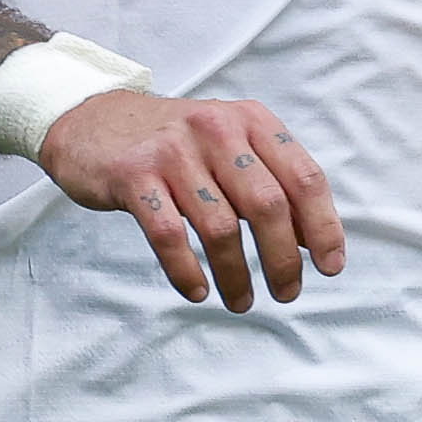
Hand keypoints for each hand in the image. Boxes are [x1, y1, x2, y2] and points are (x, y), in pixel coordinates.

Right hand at [41, 91, 342, 309]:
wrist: (92, 120)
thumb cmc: (175, 144)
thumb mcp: (229, 145)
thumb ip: (270, 183)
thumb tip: (313, 242)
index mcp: (251, 120)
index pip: (304, 177)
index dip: (323, 227)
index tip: (330, 267)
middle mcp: (217, 128)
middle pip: (267, 206)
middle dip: (283, 259)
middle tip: (286, 293)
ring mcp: (173, 151)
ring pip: (220, 227)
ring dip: (236, 275)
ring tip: (241, 301)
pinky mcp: (133, 175)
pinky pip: (168, 235)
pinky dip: (187, 271)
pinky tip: (198, 291)